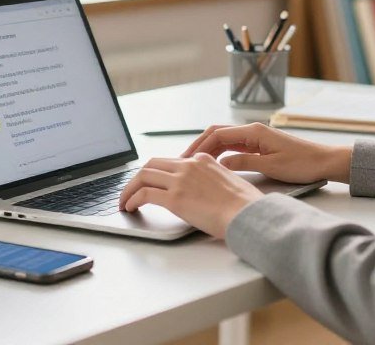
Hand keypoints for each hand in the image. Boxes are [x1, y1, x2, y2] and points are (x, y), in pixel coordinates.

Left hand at [118, 154, 263, 238]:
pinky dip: (133, 199)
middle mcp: (189, 166)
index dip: (157, 173)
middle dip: (138, 177)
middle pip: (152, 164)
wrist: (249, 215)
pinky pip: (144, 194)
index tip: (150, 182)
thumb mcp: (230, 182)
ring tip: (125, 201)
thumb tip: (206, 191)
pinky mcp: (175, 198)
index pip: (171, 162)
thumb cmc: (246, 206)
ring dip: (130, 188)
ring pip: (143, 176)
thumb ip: (214, 180)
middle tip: (131, 190)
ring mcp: (181, 181)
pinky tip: (131, 207)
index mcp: (203, 160)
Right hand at [182, 123, 351, 184]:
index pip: (218, 134)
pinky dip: (221, 152)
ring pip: (224, 139)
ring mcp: (255, 137)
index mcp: (254, 131)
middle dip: (199, 145)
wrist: (325, 162)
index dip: (200, 146)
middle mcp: (252, 130)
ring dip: (208, 149)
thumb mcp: (271, 167)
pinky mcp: (259, 145)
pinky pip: (234, 146)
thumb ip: (244, 163)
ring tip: (194, 163)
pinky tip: (214, 163)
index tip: (187, 159)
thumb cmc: (302, 164)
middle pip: (217, 133)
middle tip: (183, 160)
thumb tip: (221, 163)